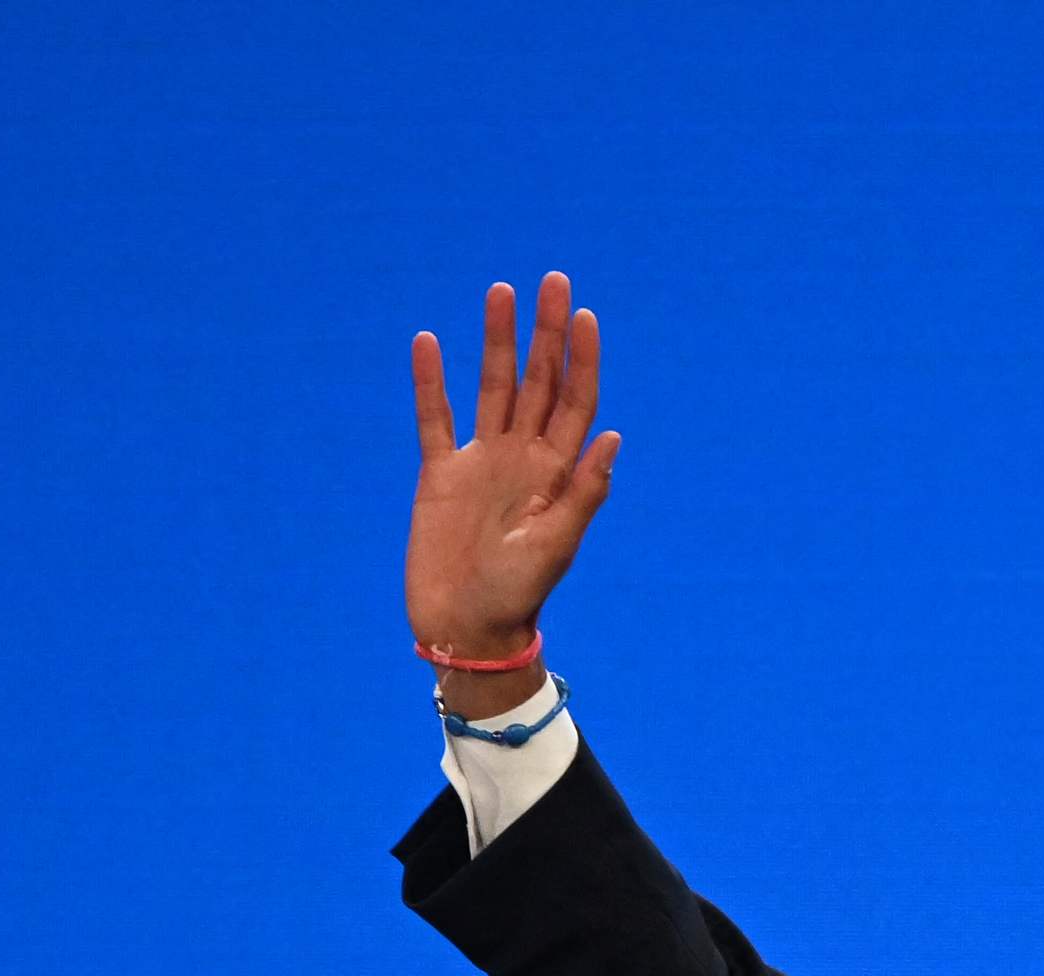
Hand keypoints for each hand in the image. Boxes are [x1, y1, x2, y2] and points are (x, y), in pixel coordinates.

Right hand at [405, 271, 616, 688]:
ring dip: (496, 340)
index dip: (580, 359)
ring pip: (491, 387)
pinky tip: (430, 342)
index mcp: (556, 474)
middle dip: (545, 332)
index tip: (584, 315)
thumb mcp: (557, 546)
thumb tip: (614, 436)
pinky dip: (431, 382)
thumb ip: (584, 493)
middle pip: (537, 381)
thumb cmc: (518, 595)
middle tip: (552, 279)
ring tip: (500, 291)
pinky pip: (434, 418)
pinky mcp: (439, 474)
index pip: (574, 402)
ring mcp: (480, 462)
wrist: (466, 627)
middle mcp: (521, 458)